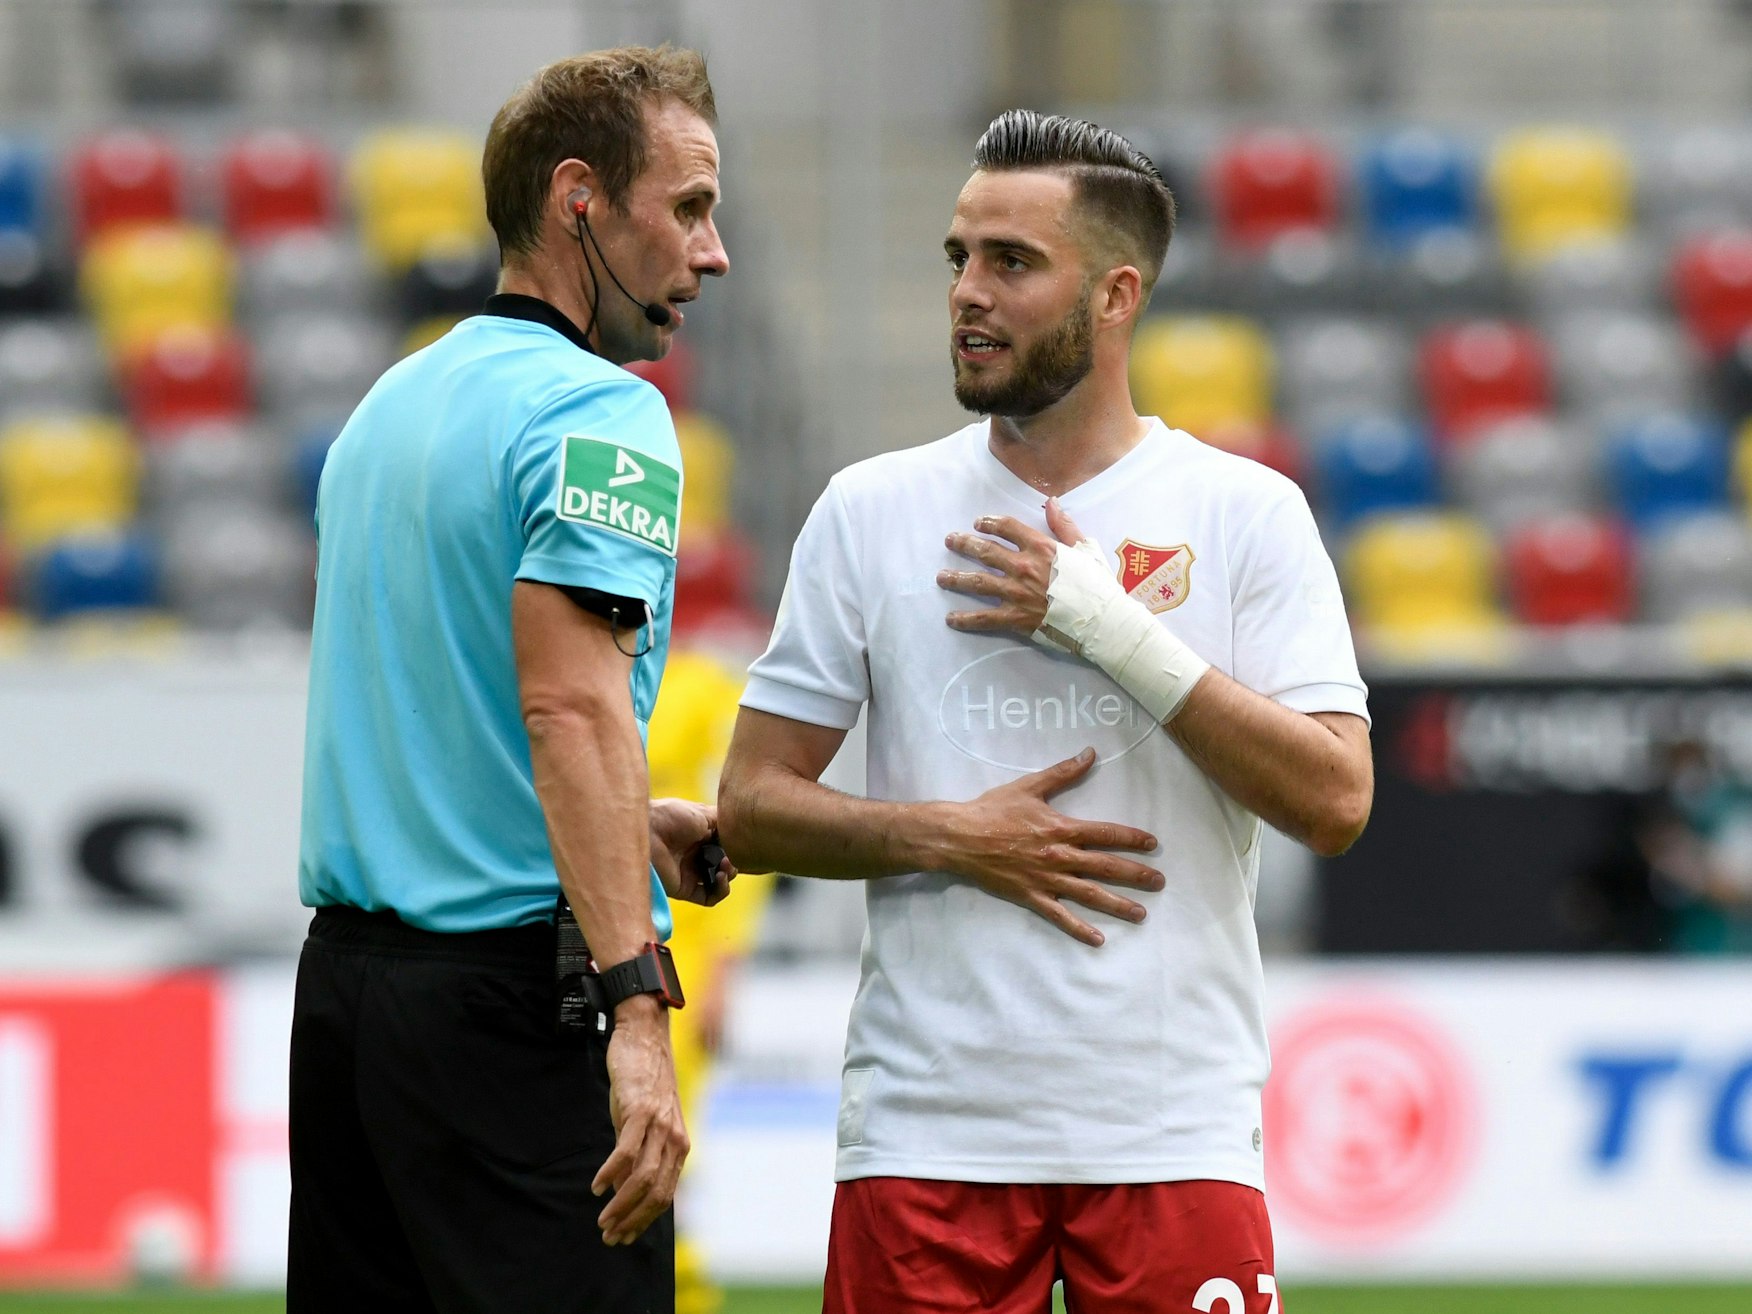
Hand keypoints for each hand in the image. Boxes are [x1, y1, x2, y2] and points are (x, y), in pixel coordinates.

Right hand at [592, 996, 689, 1244]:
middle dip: (632, 1220)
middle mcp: (674, 1138)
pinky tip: (597, 1186)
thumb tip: (624, 1187)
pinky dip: (611, 1173)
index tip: (624, 1237)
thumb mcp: (646, 1123)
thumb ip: (641, 1152)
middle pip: (656, 1192)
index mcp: (678, 1145)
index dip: (644, 1220)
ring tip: (602, 1220)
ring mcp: (660, 1124)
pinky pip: (627, 1150)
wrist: (644, 1038)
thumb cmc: (642, 1082)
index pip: (665, 1194)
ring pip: (643, 1177)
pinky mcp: (641, 1110)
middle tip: (610, 1236)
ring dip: (621, 1204)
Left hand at [650, 798, 735, 906]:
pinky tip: (720, 878)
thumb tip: (741, 826)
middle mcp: (695, 854)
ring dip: (729, 876)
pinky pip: (709, 898)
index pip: (725, 846)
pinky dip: (720, 891)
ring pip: (720, 883)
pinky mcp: (684, 889)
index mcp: (700, 835)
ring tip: (725, 866)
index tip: (741, 842)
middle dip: (735, 862)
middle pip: (725, 865)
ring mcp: (690, 872)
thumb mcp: (703, 812)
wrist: (648, 830)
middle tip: (730, 856)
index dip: (736, 847)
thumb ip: (723, 820)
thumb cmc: (672, 816)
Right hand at [929, 747, 1162, 945]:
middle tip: (1160, 882)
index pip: (1106, 834)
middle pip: (1106, 867)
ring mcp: (1046, 879)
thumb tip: (1090, 754)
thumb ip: (1063, 772)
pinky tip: (1099, 940)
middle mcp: (1059, 856)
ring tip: (1142, 914)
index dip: (1132, 838)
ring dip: (1118, 905)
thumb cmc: (993, 809)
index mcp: (1061, 828)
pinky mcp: (1031, 896)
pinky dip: (1079, 929)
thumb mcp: (1030, 786)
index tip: (1153, 844)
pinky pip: (1059, 916)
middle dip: (1136, 875)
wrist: (959, 837)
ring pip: (1089, 894)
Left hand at [938, 498, 1088, 637]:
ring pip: (979, 582)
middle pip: (986, 551)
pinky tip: (950, 619)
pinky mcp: (1015, 619)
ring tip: (941, 577)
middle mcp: (1024, 567)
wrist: (1102, 621)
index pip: (1009, 528)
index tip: (979, 523)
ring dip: (957, 578)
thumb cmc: (1098, 585)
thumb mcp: (1085, 548)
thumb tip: (1051, 502)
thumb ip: (1065, 525)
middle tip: (950, 540)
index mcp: (1042, 548)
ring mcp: (1017, 593)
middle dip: (965, 544)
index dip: (991, 523)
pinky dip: (966, 619)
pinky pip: (985, 618)